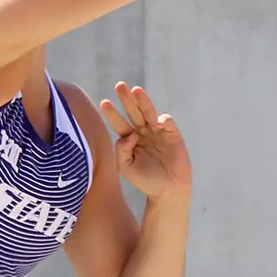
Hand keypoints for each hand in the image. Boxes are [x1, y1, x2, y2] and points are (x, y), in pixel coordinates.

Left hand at [99, 82, 191, 198]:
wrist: (167, 191)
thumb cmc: (145, 180)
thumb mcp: (126, 167)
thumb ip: (121, 150)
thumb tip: (128, 134)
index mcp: (130, 138)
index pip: (119, 122)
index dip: (112, 113)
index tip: (104, 102)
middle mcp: (143, 132)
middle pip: (133, 112)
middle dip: (126, 99)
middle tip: (120, 86)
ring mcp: (158, 132)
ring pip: (149, 112)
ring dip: (143, 101)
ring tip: (137, 90)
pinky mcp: (173, 135)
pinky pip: (167, 122)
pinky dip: (163, 120)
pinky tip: (158, 123)